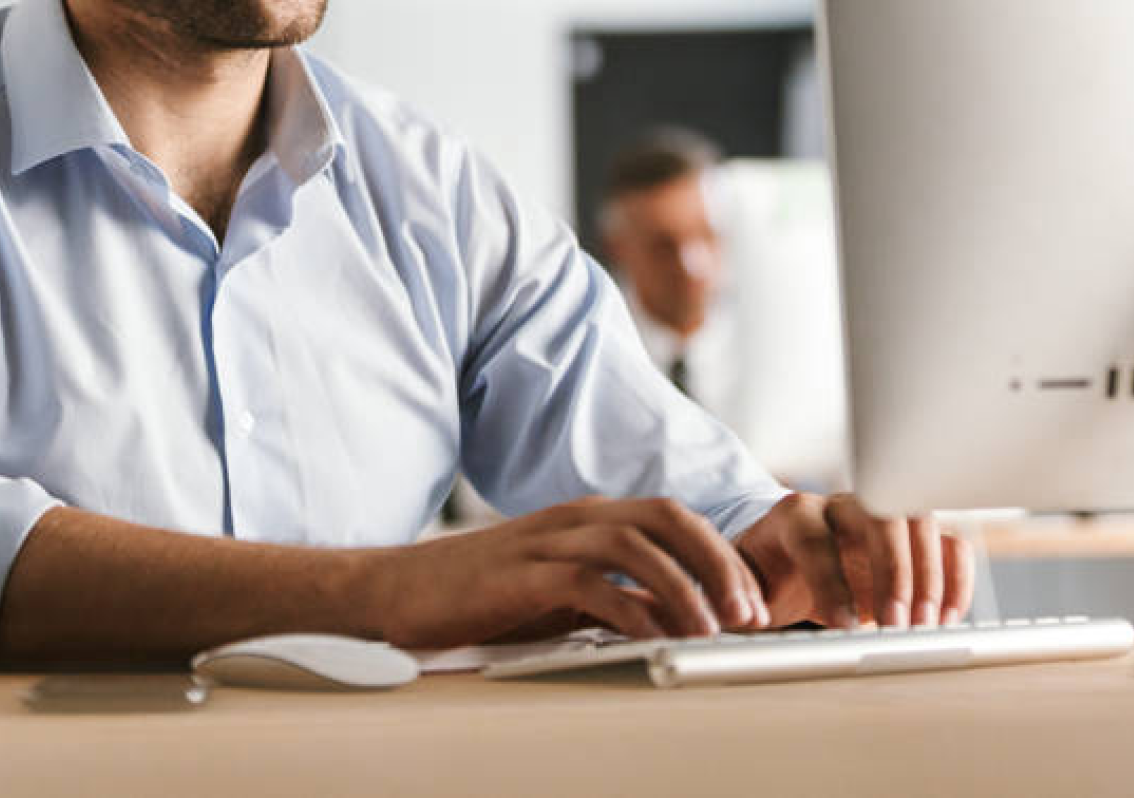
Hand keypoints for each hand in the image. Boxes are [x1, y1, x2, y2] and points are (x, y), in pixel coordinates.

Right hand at [360, 496, 770, 649]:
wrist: (401, 590)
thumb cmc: (483, 595)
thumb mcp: (560, 591)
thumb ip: (612, 594)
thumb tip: (675, 619)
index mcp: (587, 517)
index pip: (671, 516)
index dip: (719, 552)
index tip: (752, 600)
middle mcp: (573, 519)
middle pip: (665, 518)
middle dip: (716, 562)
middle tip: (748, 613)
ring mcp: (546, 542)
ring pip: (634, 545)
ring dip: (684, 587)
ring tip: (712, 631)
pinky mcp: (521, 575)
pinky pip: (588, 584)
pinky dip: (628, 609)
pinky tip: (651, 638)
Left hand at [734, 492, 975, 629]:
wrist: (787, 558)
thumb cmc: (766, 574)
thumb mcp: (743, 584)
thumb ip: (742, 597)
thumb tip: (744, 617)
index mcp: (793, 515)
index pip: (814, 536)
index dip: (830, 580)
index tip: (844, 626)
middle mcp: (840, 506)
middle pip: (878, 514)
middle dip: (893, 571)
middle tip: (898, 625)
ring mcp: (881, 516)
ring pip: (919, 521)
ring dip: (930, 575)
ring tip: (926, 627)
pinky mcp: (911, 538)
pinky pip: (948, 543)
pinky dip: (955, 579)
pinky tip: (945, 618)